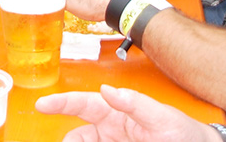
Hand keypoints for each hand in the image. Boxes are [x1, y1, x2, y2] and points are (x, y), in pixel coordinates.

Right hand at [36, 85, 216, 141]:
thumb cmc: (184, 132)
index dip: (60, 103)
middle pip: (76, 135)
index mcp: (115, 112)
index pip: (82, 104)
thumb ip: (133, 102)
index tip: (41, 105)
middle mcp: (109, 130)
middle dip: (65, 140)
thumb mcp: (160, 115)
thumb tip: (106, 89)